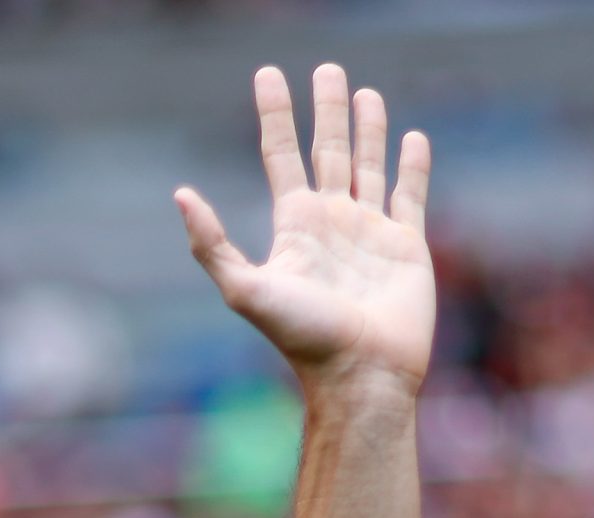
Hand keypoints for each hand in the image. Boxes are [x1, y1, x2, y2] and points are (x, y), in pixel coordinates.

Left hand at [176, 65, 434, 395]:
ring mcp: (370, 232)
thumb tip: (180, 194)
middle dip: (327, 109)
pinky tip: (413, 139)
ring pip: (368, 166)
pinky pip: (411, 195)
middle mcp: (331, 222)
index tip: (268, 74)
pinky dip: (413, 166)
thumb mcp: (246, 290)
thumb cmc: (304, 338)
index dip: (275, 115)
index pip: (281, 155)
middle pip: (327, 150)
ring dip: (368, 129)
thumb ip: (212, 245)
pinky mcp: (408, 246)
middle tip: (327, 67)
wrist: (360, 375)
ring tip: (366, 93)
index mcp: (294, 225)